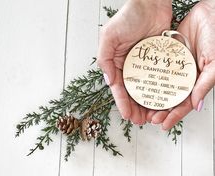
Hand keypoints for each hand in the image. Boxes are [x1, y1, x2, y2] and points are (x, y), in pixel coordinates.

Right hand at [97, 0, 171, 123]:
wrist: (151, 3)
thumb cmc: (128, 16)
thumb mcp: (109, 37)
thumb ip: (104, 58)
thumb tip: (109, 81)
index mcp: (116, 62)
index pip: (118, 87)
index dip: (122, 102)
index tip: (127, 115)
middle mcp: (129, 66)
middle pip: (131, 92)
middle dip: (134, 108)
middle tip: (140, 121)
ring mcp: (144, 65)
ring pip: (145, 89)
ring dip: (146, 103)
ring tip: (151, 116)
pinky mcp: (157, 61)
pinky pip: (157, 79)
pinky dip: (158, 91)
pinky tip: (161, 100)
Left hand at [151, 0, 214, 129]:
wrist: (208, 13)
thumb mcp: (214, 63)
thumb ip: (205, 84)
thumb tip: (196, 105)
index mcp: (194, 83)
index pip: (182, 104)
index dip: (172, 116)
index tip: (161, 124)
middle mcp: (181, 78)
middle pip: (167, 99)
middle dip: (157, 110)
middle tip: (145, 118)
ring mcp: (172, 69)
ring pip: (158, 87)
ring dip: (149, 97)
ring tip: (138, 106)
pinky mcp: (164, 57)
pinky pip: (154, 70)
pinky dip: (147, 78)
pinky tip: (138, 84)